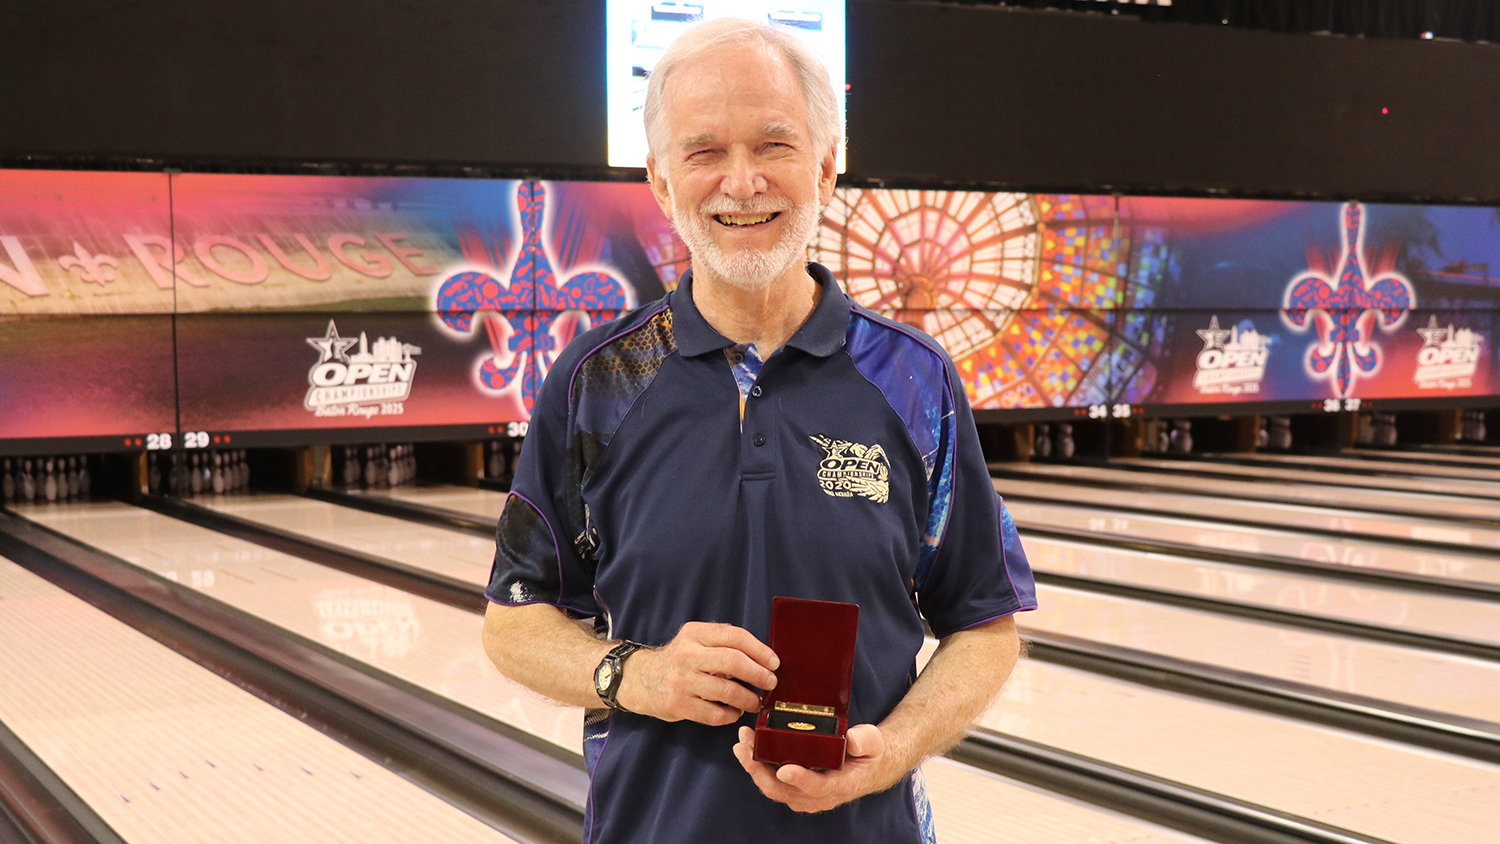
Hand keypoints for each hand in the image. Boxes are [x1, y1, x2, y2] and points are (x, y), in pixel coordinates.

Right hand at [616, 622, 778, 725]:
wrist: (640, 679)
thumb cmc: (679, 660)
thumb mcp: (696, 641)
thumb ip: (723, 644)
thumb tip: (764, 658)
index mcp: (695, 633)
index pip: (735, 636)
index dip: (759, 650)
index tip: (774, 663)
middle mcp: (687, 654)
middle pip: (733, 661)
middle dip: (758, 674)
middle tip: (771, 683)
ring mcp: (681, 680)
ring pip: (726, 691)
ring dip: (748, 699)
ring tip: (755, 702)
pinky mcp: (677, 704)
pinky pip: (714, 714)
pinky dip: (730, 715)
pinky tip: (733, 712)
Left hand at [732, 723, 889, 812]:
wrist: (867, 767)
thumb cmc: (868, 753)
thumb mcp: (873, 742)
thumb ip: (865, 740)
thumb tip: (851, 739)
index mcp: (840, 785)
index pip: (817, 786)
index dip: (799, 779)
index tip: (783, 768)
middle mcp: (820, 796)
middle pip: (784, 791)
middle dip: (760, 770)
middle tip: (745, 746)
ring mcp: (805, 795)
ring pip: (773, 789)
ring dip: (753, 768)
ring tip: (741, 744)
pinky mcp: (795, 789)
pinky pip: (772, 783)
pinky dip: (757, 767)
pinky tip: (748, 748)